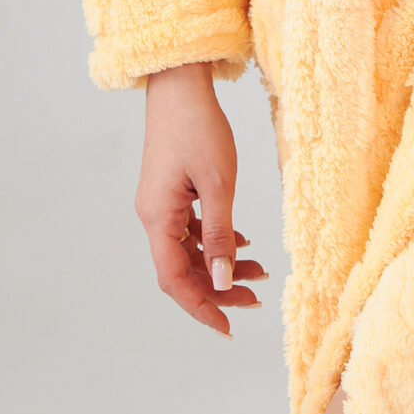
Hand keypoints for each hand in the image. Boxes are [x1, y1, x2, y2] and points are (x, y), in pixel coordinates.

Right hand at [136, 62, 270, 337]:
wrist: (180, 85)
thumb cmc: (199, 128)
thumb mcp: (218, 184)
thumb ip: (220, 235)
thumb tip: (222, 281)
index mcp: (158, 218)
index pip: (175, 280)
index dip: (201, 307)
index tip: (227, 327)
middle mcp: (154, 216)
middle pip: (183, 270)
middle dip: (218, 289)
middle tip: (255, 299)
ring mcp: (161, 205)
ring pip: (190, 251)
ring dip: (222, 265)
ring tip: (260, 272)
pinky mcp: (172, 193)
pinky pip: (192, 230)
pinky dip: (217, 242)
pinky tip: (244, 245)